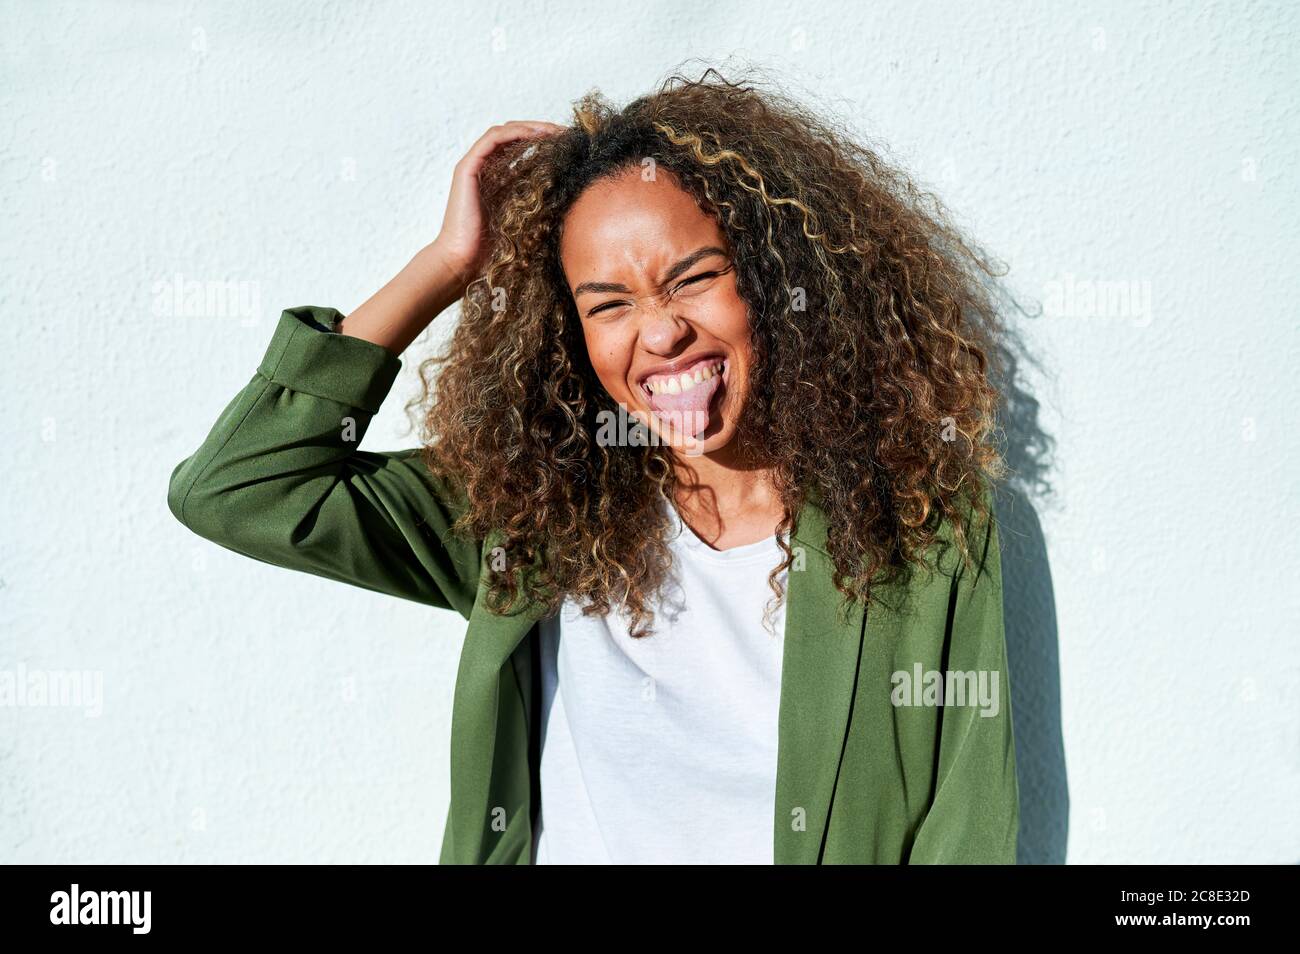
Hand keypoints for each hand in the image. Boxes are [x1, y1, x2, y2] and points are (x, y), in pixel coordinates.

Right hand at [433, 120, 564, 289]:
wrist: (463, 262)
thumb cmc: (492, 250)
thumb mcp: (525, 222)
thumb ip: (539, 206)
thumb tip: (572, 198)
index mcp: (496, 178)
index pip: (521, 149)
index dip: (545, 143)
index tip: (570, 145)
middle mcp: (484, 168)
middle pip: (514, 136)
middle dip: (541, 130)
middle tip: (567, 133)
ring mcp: (474, 166)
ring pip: (504, 132)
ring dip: (531, 127)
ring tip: (555, 130)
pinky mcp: (467, 168)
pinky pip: (492, 139)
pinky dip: (515, 133)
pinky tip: (535, 135)